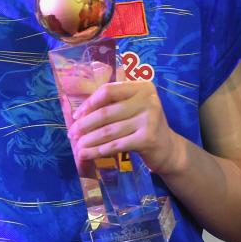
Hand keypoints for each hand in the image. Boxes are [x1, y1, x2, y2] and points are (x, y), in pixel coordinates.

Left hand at [66, 79, 181, 176]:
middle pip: (106, 112)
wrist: (168, 149)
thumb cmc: (144, 125)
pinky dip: (100, 150)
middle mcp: (147, 100)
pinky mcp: (148, 139)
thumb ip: (112, 104)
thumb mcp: (133, 108)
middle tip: (72, 134)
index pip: (108, 91)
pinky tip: (89, 154)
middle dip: (85, 124)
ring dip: (90, 140)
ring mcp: (149, 119)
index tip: (76, 115)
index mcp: (141, 87)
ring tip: (77, 146)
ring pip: (109, 130)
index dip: (89, 103)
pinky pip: (117, 144)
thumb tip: (78, 113)